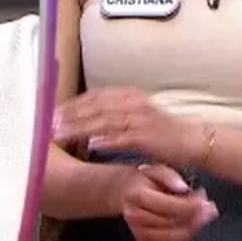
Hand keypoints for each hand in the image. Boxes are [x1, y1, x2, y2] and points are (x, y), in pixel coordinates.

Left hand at [53, 87, 207, 166]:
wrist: (191, 140)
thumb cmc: (159, 129)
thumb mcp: (135, 112)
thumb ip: (112, 112)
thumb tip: (84, 115)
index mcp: (128, 95)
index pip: (94, 96)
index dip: (73, 104)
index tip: (54, 112)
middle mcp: (132, 103)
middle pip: (94, 108)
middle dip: (70, 116)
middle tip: (50, 124)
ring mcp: (140, 120)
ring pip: (104, 122)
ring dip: (80, 129)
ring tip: (62, 135)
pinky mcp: (147, 137)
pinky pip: (122, 138)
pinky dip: (106, 141)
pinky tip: (91, 145)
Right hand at [119, 163, 218, 240]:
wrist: (125, 192)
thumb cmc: (145, 179)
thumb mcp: (156, 170)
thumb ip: (170, 177)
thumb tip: (183, 188)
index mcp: (136, 195)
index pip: (167, 205)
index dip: (189, 206)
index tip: (206, 202)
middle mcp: (134, 215)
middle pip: (171, 223)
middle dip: (195, 217)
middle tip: (211, 209)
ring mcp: (137, 230)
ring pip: (172, 237)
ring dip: (192, 229)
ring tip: (203, 217)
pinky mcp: (142, 240)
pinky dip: (185, 237)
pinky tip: (192, 226)